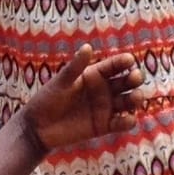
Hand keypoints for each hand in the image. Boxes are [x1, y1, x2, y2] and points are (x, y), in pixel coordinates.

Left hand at [17, 45, 141, 151]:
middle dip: (135, 78)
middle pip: (126, 82)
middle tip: (135, 78)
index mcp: (94, 75)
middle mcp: (103, 90)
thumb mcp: (61, 82)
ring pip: (128, 101)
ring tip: (135, 98)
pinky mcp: (104, 125)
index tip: (129, 60)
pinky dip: (128, 121)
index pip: (114, 66)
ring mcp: (105, 108)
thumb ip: (75, 67)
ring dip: (135, 99)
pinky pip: (122, 123)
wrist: (38, 127)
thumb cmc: (47, 100)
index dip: (123, 62)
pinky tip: (127, 120)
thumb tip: (87, 47)